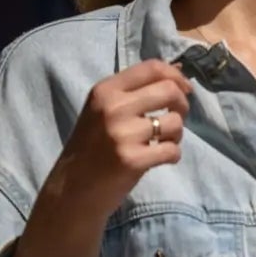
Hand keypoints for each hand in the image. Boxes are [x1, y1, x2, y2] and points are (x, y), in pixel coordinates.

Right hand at [57, 58, 193, 214]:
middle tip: (175, 118)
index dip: (176, 77)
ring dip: (177, 134)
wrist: (71, 188)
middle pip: (169, 91)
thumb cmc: (91, 147)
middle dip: (182, 105)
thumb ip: (134, 92)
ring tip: (163, 142)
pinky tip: (160, 159)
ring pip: (174, 122)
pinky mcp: (132, 160)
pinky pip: (172, 150)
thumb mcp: (103, 110)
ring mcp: (122, 134)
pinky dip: (173, 155)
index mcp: (105, 90)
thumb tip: (178, 72)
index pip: (152, 68)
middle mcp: (113, 107)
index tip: (184, 90)